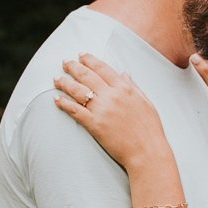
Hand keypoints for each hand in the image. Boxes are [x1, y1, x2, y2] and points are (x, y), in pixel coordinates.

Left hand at [54, 54, 163, 169]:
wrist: (147, 152)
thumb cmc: (150, 130)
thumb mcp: (146, 102)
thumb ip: (133, 86)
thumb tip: (124, 74)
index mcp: (125, 88)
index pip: (103, 68)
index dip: (90, 60)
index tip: (82, 55)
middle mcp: (112, 95)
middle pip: (87, 76)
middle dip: (73, 67)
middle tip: (65, 62)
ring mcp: (102, 109)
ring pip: (78, 91)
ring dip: (65, 83)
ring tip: (56, 79)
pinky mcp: (94, 124)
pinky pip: (75, 110)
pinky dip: (64, 103)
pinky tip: (56, 99)